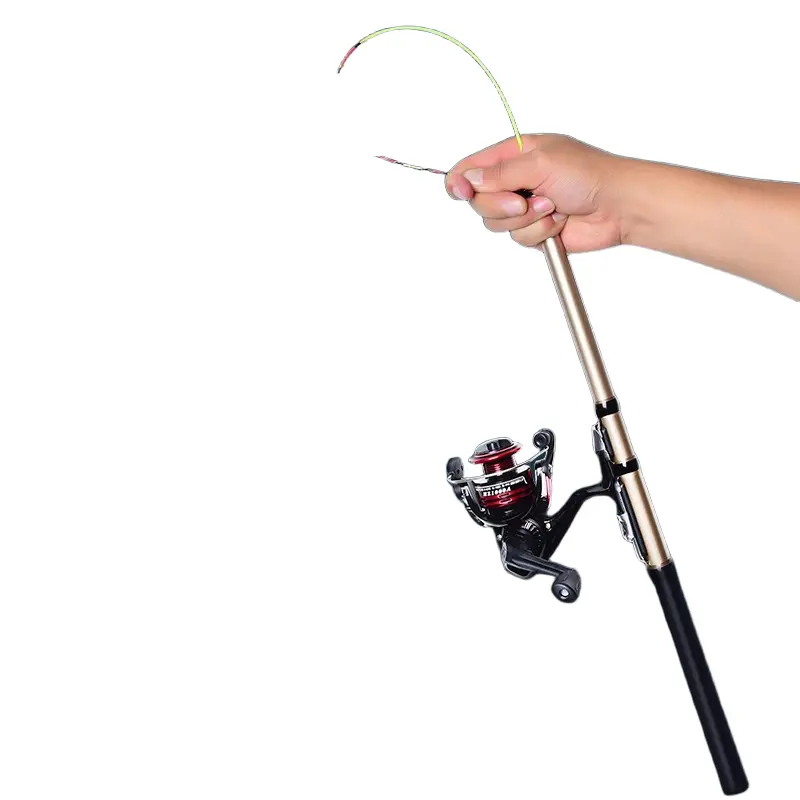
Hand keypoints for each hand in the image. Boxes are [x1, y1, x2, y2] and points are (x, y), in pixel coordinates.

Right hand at [446, 134, 625, 252]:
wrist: (619, 206)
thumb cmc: (588, 174)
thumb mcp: (539, 163)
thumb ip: (499, 173)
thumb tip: (466, 179)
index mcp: (514, 154)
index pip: (470, 168)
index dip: (459, 181)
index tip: (460, 192)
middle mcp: (515, 180)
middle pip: (479, 201)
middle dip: (501, 205)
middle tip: (525, 201)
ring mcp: (525, 207)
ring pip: (497, 223)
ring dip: (526, 219)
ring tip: (552, 207)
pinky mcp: (535, 230)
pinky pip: (519, 239)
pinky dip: (539, 232)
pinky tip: (558, 221)